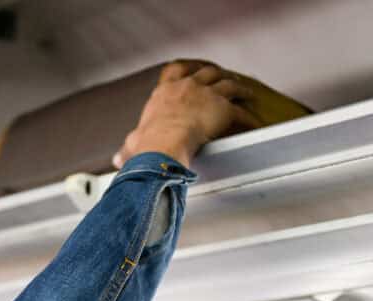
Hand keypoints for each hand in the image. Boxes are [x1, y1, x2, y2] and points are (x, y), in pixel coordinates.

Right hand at [113, 62, 259, 168]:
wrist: (164, 145)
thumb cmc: (148, 144)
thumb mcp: (133, 143)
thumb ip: (128, 147)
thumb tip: (117, 160)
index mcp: (165, 91)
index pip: (175, 70)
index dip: (185, 69)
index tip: (191, 70)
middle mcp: (187, 87)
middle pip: (206, 72)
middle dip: (216, 73)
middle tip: (223, 77)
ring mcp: (207, 95)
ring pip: (227, 84)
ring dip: (239, 87)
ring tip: (246, 91)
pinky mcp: (222, 108)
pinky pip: (240, 110)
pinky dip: (249, 115)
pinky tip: (255, 120)